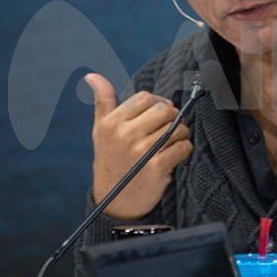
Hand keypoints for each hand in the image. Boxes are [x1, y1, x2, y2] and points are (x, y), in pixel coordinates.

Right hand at [86, 73, 191, 219]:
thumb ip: (102, 102)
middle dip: (172, 117)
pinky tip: (174, 155)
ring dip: (181, 133)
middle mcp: (125, 135)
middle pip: (164, 110)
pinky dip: (184, 149)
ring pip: (177, 127)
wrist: (115, 201)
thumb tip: (92, 75)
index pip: (145, 97)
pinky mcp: (157, 167)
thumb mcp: (100, 131)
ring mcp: (141, 151)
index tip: (158, 114)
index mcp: (111, 123)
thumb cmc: (110, 160)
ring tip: (171, 142)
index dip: (157, 103)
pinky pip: (183, 146)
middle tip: (169, 128)